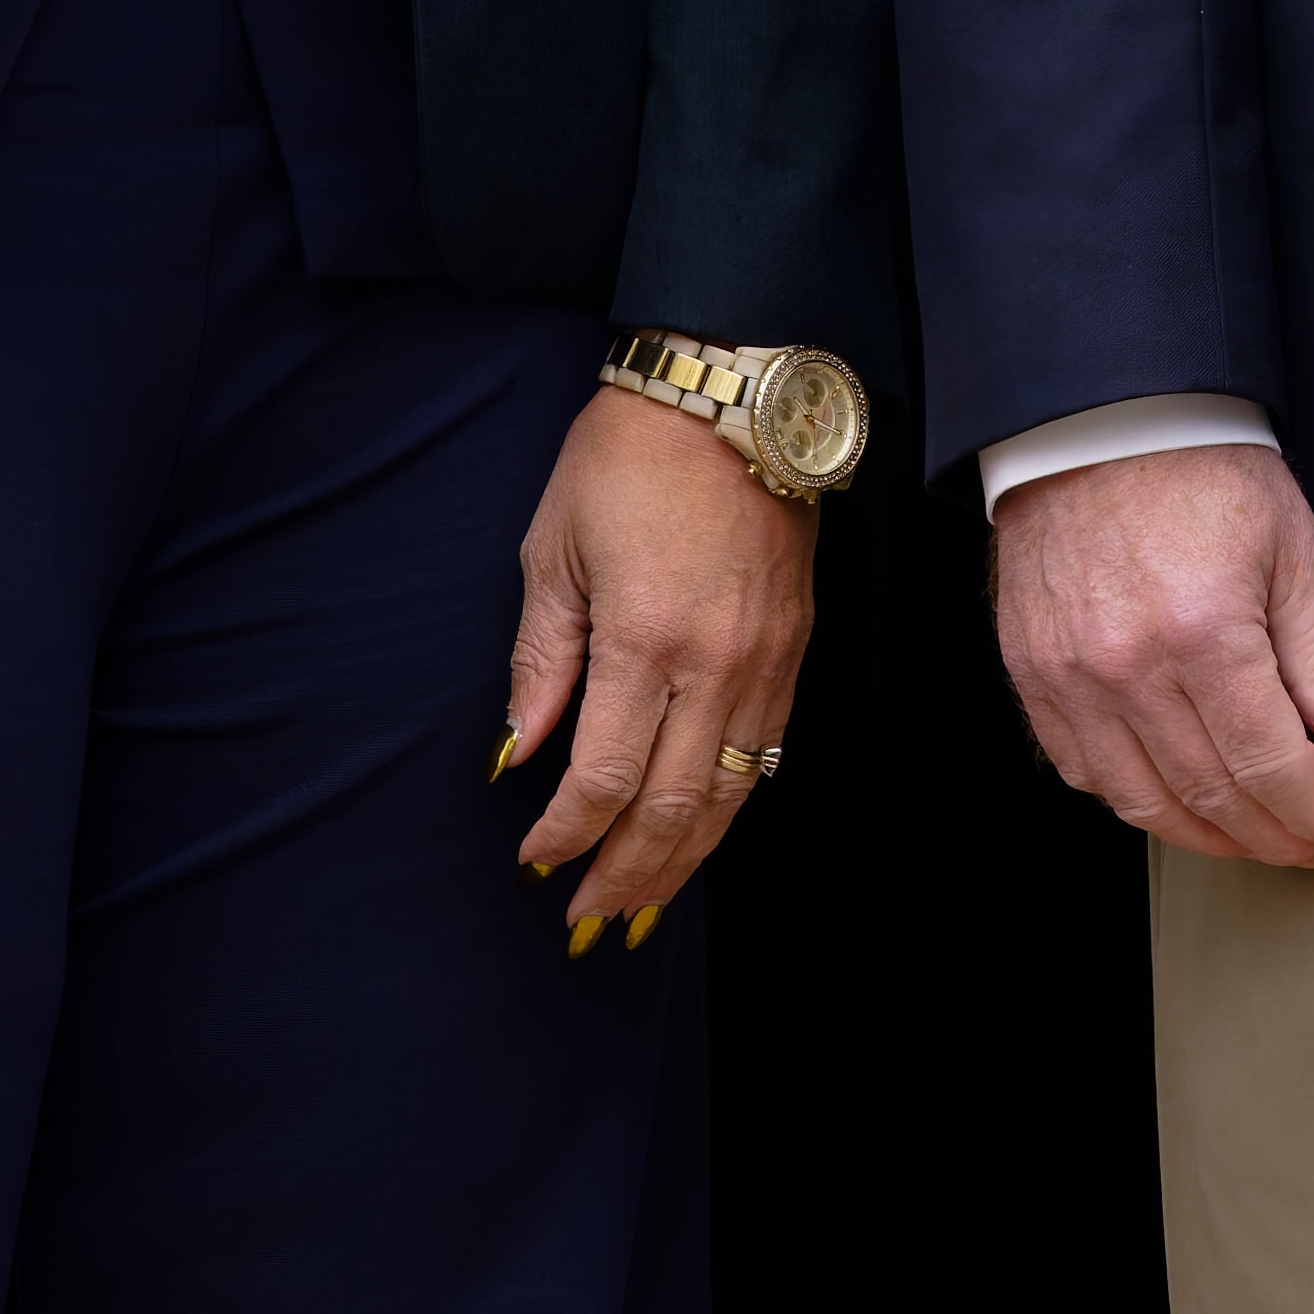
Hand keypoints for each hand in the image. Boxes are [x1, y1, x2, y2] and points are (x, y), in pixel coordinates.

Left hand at [503, 385, 816, 942]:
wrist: (735, 391)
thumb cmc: (628, 456)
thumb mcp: (555, 547)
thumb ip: (541, 659)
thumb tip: (517, 751)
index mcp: (644, 638)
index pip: (605, 778)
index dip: (567, 834)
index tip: (536, 859)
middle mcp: (715, 663)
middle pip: (674, 807)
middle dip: (628, 875)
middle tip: (589, 921)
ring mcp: (766, 659)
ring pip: (731, 795)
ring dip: (685, 860)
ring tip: (644, 906)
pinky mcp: (797, 646)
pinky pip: (767, 752)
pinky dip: (731, 806)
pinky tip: (702, 830)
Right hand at [991, 437, 1313, 868]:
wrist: (1102, 418)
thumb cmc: (1206, 470)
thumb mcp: (1294, 552)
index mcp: (1206, 633)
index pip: (1271, 767)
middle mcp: (1129, 667)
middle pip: (1211, 795)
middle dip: (1272, 836)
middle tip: (1310, 844)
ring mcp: (1070, 675)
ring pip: (1142, 801)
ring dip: (1206, 836)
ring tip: (1251, 838)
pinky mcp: (1033, 672)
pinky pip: (1081, 770)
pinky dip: (1133, 800)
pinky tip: (1174, 800)